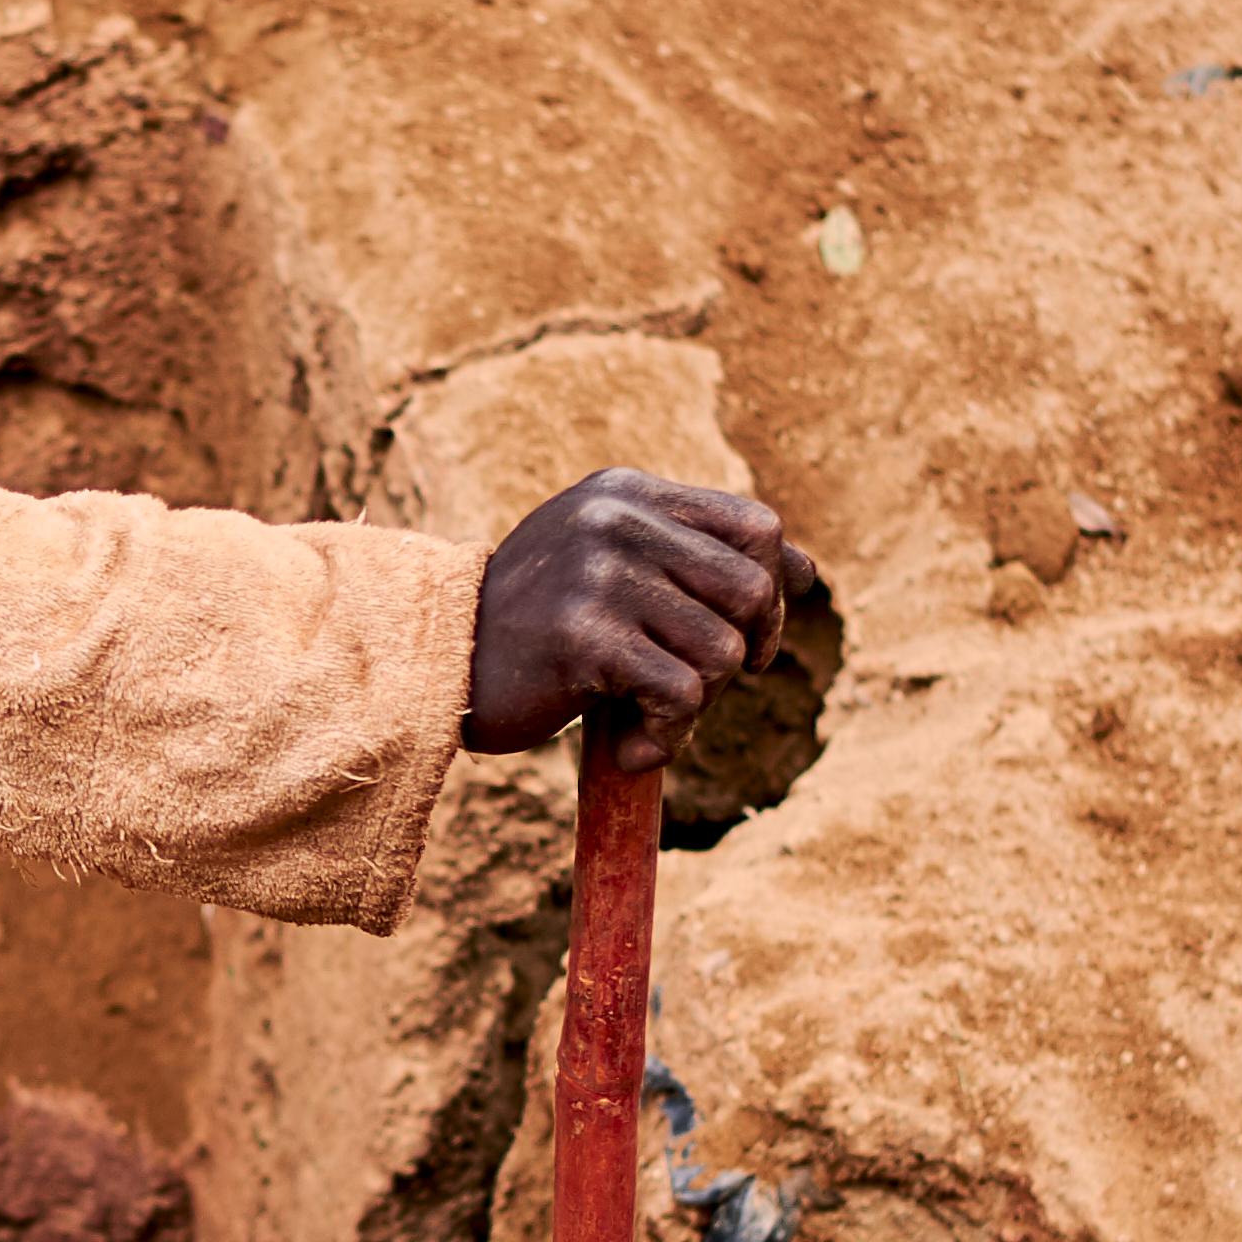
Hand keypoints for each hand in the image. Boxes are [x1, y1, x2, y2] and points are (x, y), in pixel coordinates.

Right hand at [463, 469, 814, 768]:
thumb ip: (695, 557)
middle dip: (747, 652)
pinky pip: (681, 696)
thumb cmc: (533, 627)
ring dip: (699, 704)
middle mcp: (617, 520)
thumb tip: (808, 573)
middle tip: (698, 688)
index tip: (753, 635)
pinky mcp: (586, 637)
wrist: (434, 667)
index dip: (775, 588)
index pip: (757, 526)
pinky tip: (630, 747)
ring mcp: (600, 575)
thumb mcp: (611, 565)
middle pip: (753, 590)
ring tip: (649, 717)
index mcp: (627, 493)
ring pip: (724, 651)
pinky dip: (667, 737)